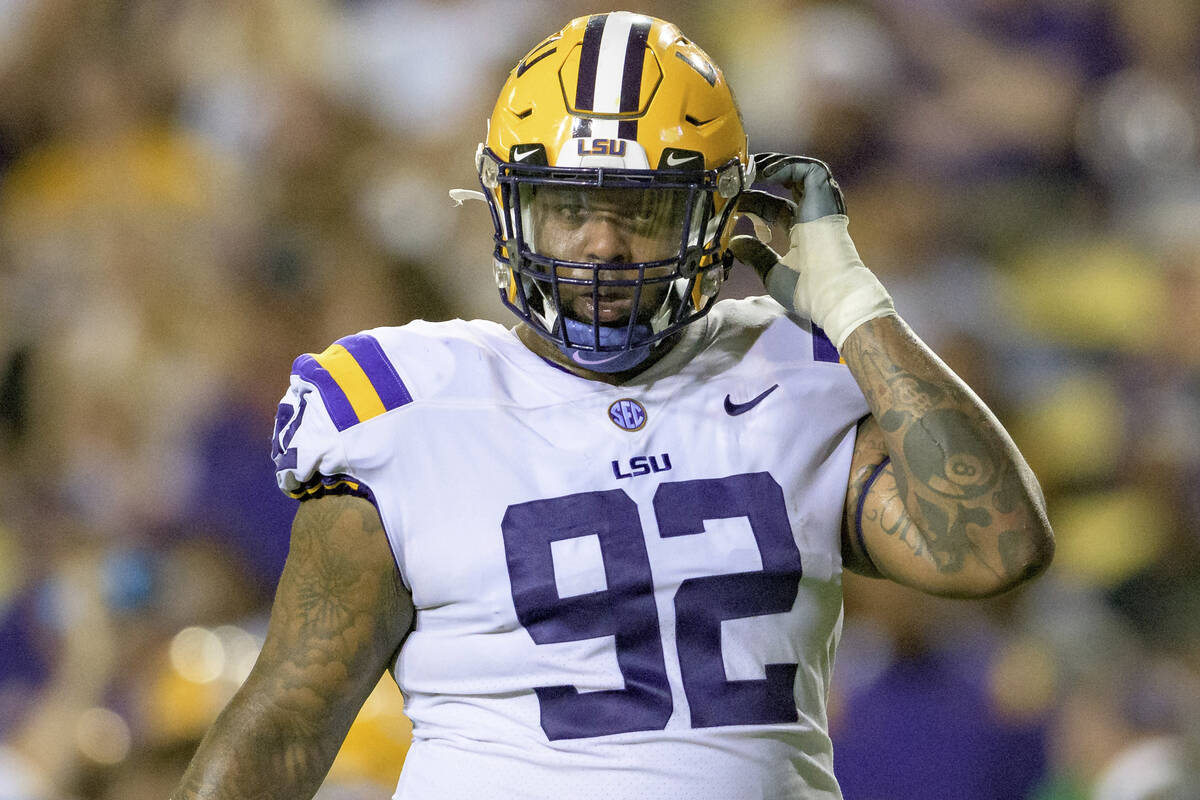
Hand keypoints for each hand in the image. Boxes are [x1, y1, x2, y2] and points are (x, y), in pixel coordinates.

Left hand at [729, 153, 892, 349]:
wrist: (829, 291)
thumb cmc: (806, 289)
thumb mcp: (771, 271)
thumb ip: (755, 255)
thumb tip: (735, 244)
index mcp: (803, 231)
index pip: (775, 206)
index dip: (753, 201)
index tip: (731, 202)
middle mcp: (814, 214)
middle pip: (787, 183)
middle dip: (762, 176)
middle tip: (737, 175)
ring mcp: (822, 204)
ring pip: (799, 170)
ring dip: (772, 165)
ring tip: (748, 169)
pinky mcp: (827, 196)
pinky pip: (808, 169)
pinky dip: (785, 166)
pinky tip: (762, 172)